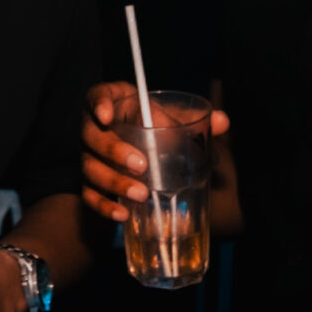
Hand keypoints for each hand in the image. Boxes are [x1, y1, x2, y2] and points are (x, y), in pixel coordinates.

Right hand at [81, 82, 229, 222]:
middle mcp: (93, 128)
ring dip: (114, 183)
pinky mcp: (89, 181)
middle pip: (92, 137)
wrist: (137, 142)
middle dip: (115, 152)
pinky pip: (89, 195)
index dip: (98, 105)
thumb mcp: (169, 115)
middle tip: (141, 165)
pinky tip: (123, 215)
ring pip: (90, 169)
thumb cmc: (152, 122)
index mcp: (111, 102)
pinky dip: (104, 206)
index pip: (97, 96)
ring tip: (141, 194)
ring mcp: (88, 156)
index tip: (107, 116)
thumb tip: (223, 122)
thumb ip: (191, 119)